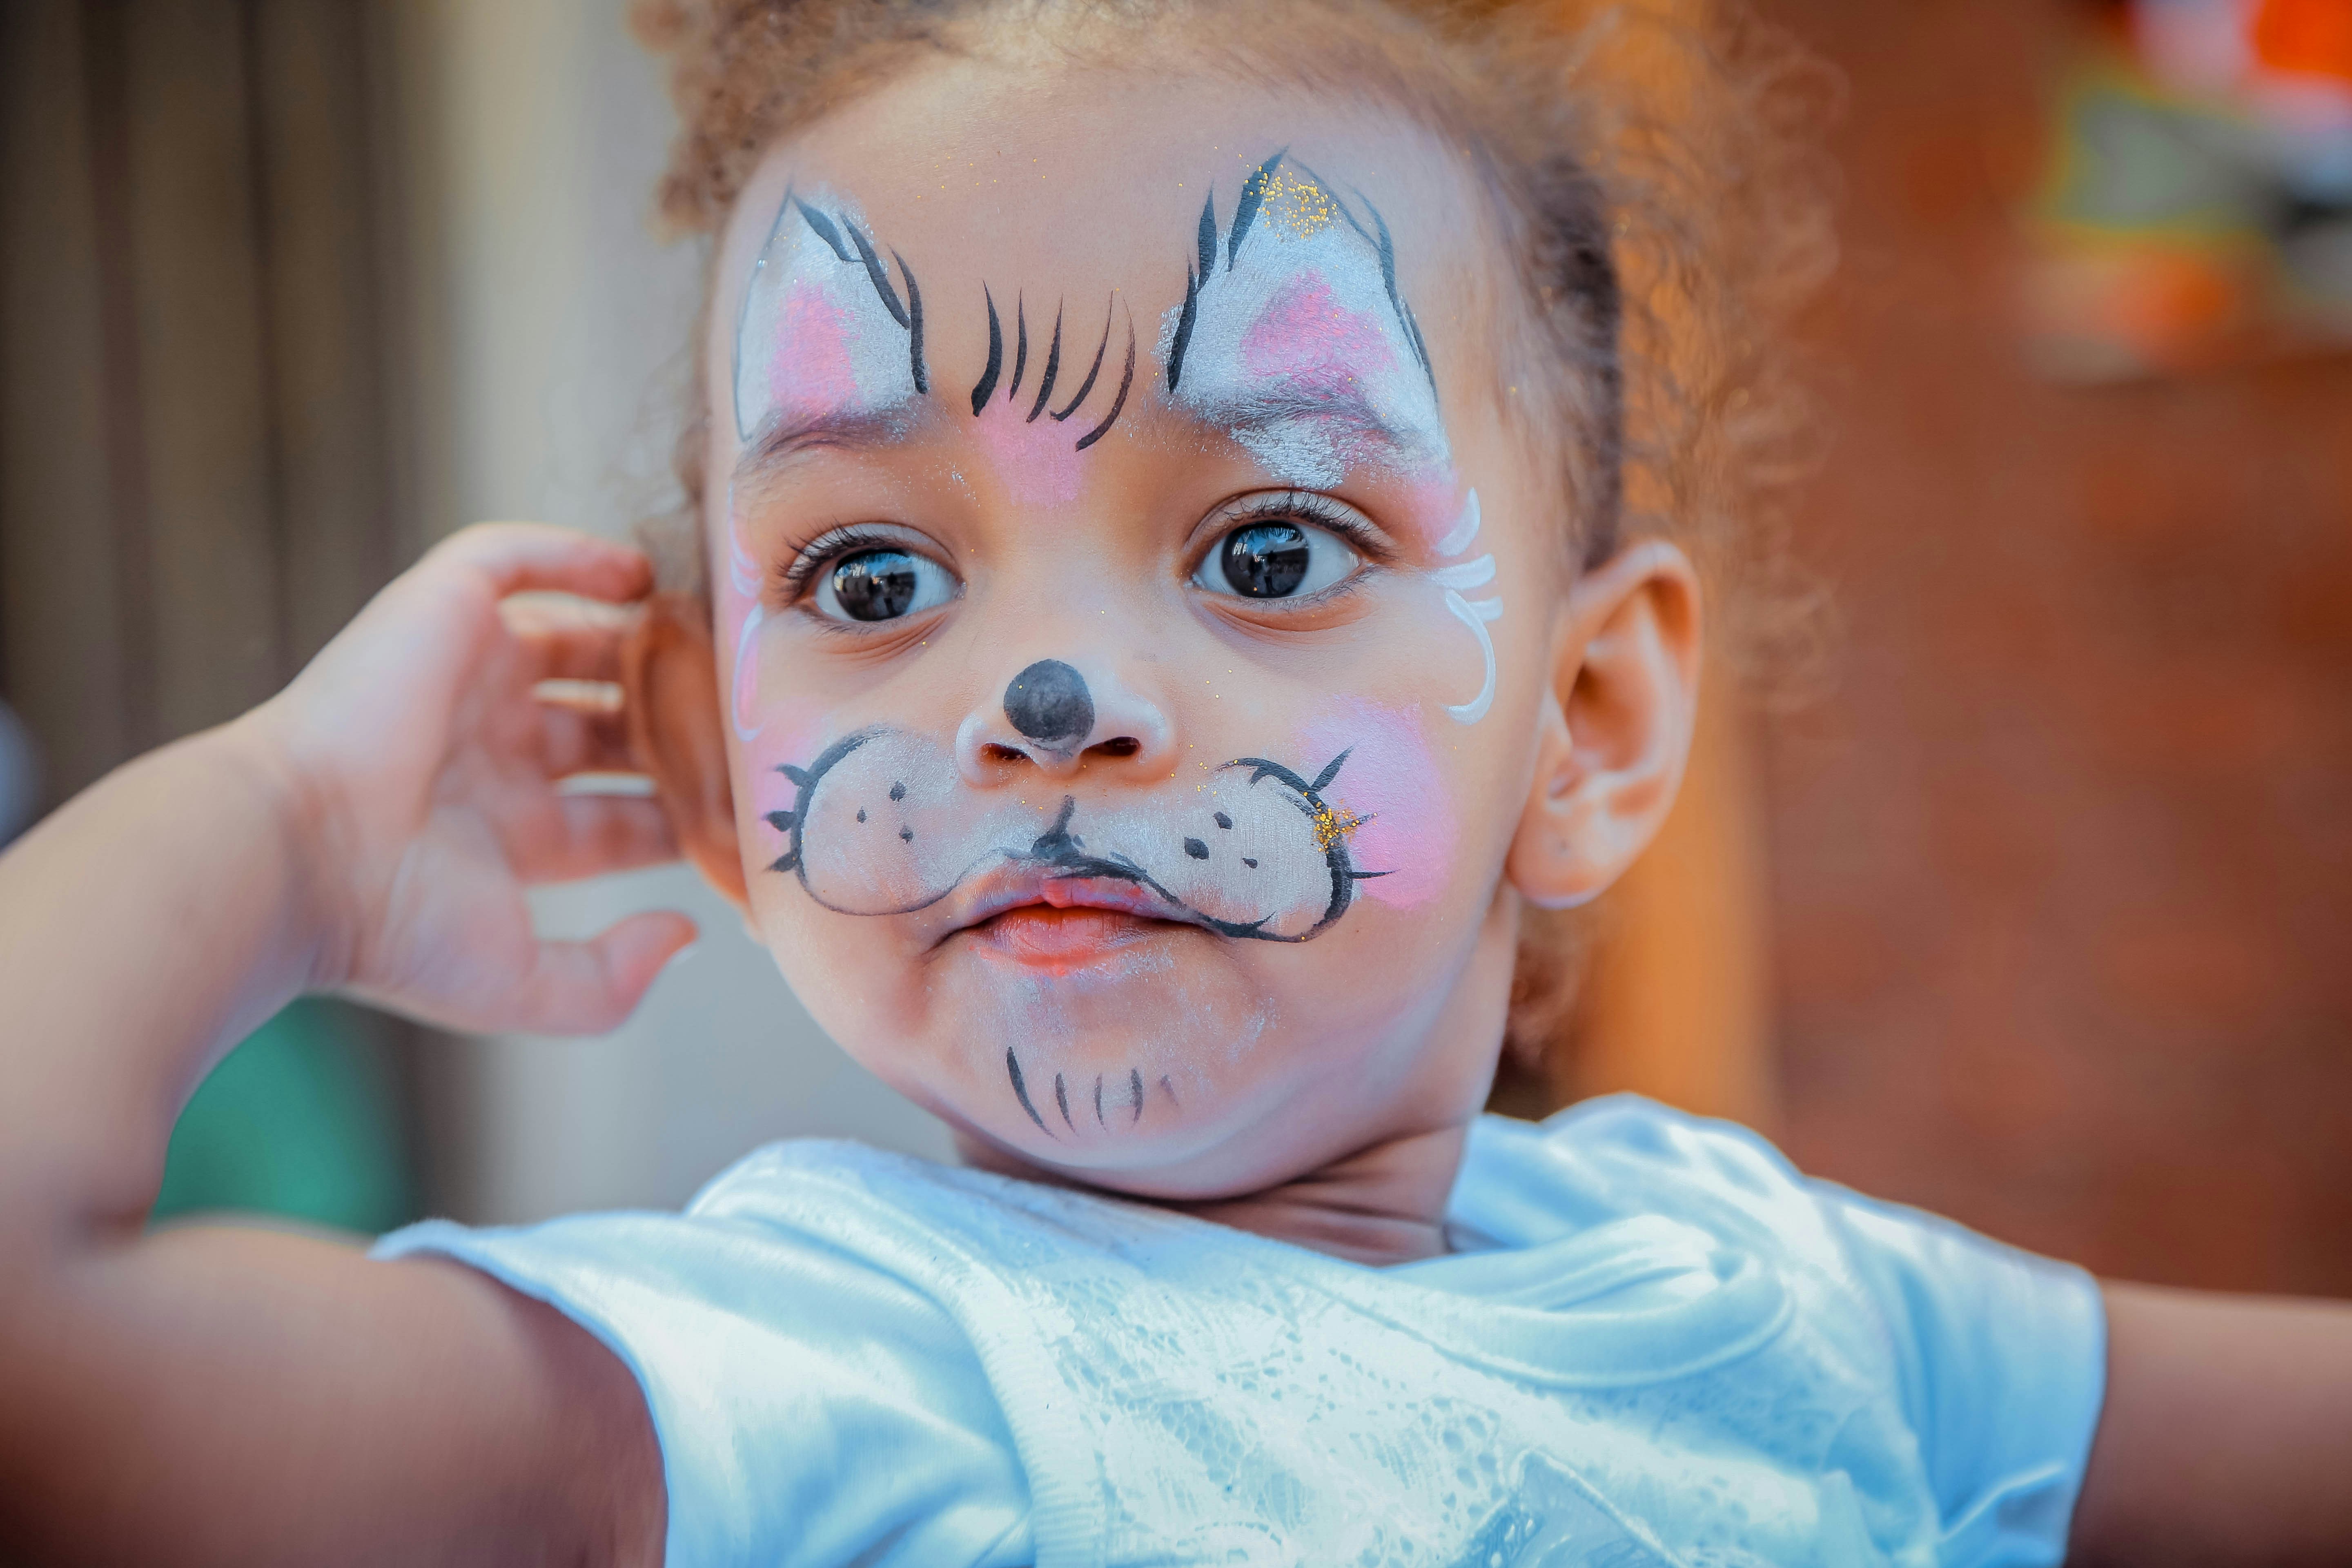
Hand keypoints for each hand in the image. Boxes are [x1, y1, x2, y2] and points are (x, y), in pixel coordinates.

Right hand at [242, 522, 697, 1034]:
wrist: (294, 857)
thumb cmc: (394, 927)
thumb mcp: (522, 986)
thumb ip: (611, 981)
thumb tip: (688, 933)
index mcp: (511, 837)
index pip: (622, 817)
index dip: (682, 810)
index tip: (743, 808)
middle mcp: (492, 754)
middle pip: (611, 728)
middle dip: (676, 727)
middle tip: (742, 721)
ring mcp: (467, 682)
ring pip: (577, 642)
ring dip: (645, 643)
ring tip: (710, 644)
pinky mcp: (440, 614)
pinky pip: (515, 562)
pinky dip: (577, 556)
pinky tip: (639, 574)